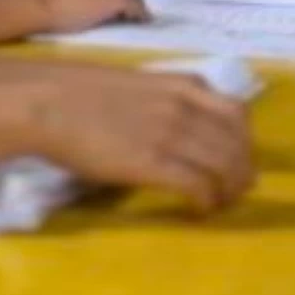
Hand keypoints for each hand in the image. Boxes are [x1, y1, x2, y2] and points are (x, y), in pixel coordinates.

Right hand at [38, 68, 252, 214]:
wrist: (49, 102)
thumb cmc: (83, 93)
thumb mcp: (141, 85)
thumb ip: (168, 101)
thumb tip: (183, 127)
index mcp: (184, 85)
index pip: (237, 114)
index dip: (245, 142)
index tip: (240, 159)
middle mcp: (186, 107)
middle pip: (236, 144)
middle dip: (242, 170)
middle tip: (237, 189)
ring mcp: (171, 134)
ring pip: (224, 166)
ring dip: (229, 189)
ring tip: (221, 203)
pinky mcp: (152, 163)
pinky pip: (198, 185)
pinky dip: (207, 200)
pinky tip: (200, 210)